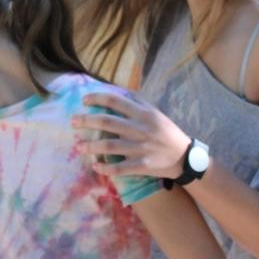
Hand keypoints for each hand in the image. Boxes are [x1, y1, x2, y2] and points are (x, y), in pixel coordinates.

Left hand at [71, 92, 190, 178]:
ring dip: (91, 146)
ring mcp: (141, 148)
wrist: (185, 157)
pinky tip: (95, 166)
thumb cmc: (167, 132)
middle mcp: (141, 129)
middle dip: (87, 121)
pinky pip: (120, 168)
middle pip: (108, 123)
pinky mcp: (142, 165)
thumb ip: (138, 101)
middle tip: (72, 122)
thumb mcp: (156, 112)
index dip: (98, 99)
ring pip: (110, 146)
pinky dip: (106, 168)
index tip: (84, 100)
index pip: (116, 102)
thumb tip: (118, 90)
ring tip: (78, 146)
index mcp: (144, 114)